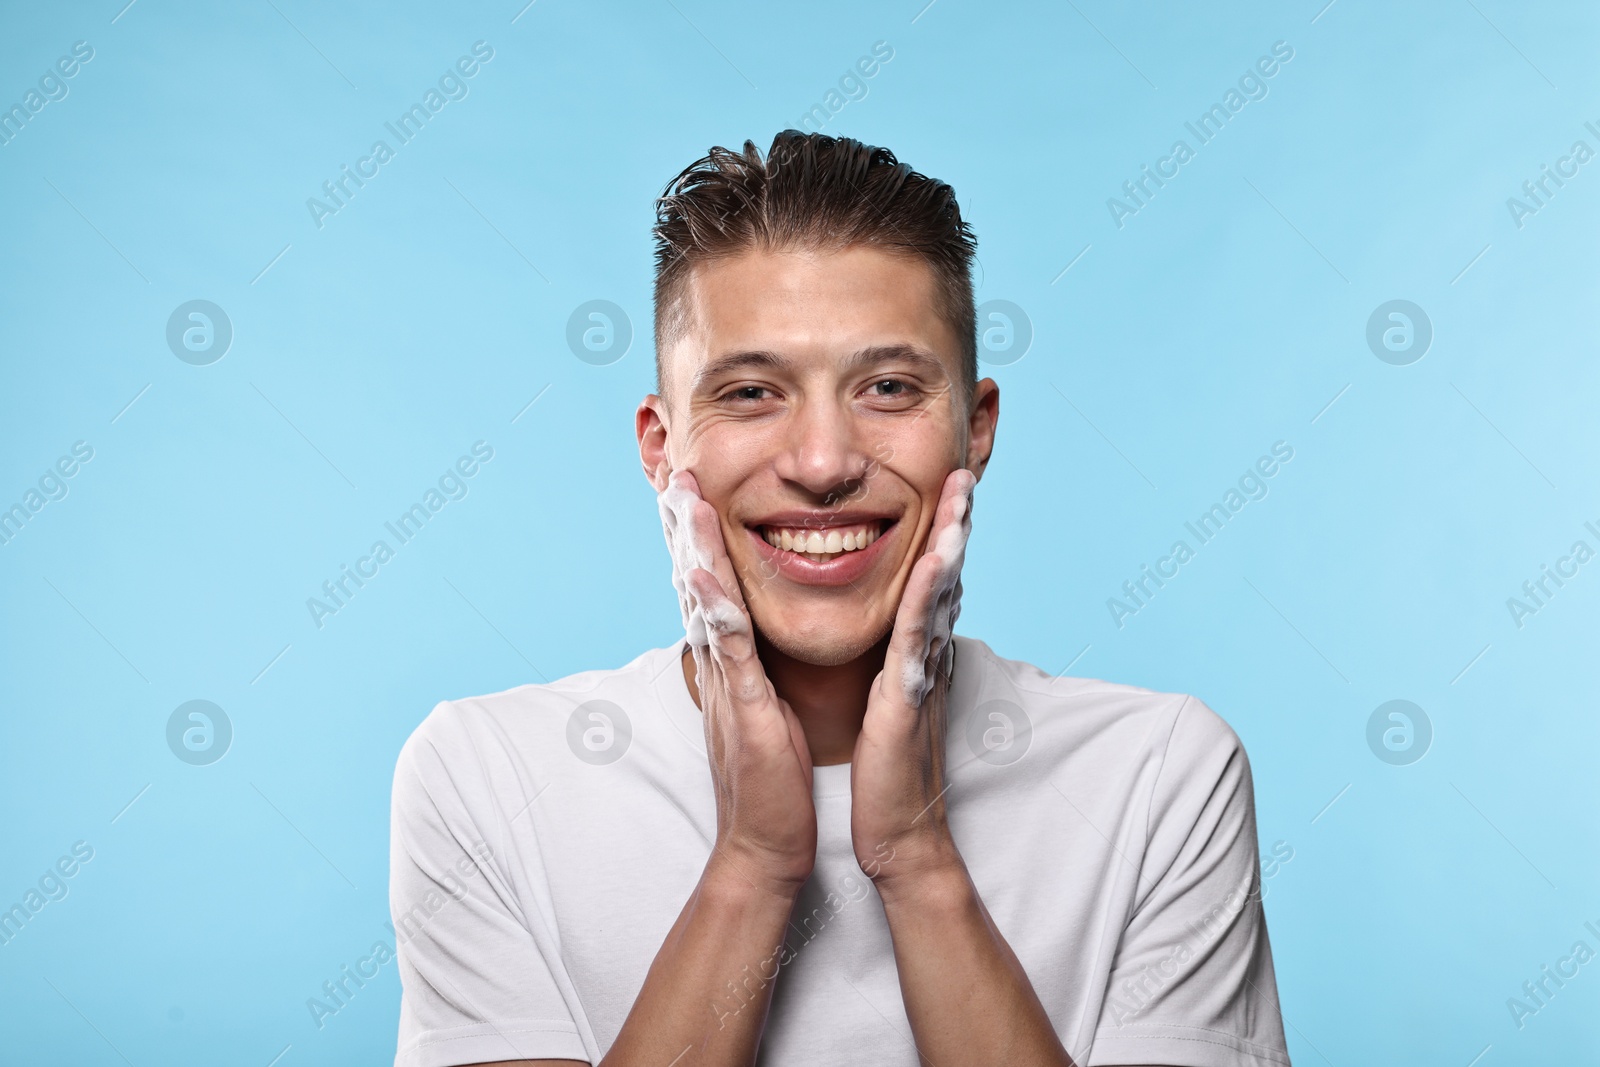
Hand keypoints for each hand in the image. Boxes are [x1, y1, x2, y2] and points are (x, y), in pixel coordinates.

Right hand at [658, 469, 817, 894]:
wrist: (766, 847)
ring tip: (684, 497)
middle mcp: (719, 667)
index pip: (712, 588)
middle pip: (696, 582)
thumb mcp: (764, 712)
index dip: (701, 538)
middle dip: (686, 526)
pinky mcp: (742, 709)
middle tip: (674, 471)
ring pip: (706, 602)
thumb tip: (752, 646)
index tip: (695, 490)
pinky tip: (704, 572)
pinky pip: (728, 650)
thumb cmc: (773, 782)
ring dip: (693, 547)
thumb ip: (754, 673)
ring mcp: (726, 685)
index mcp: (730, 665)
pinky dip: (715, 608)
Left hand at [850, 468, 974, 886]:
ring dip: (953, 538)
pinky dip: (929, 592)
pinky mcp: (909, 695)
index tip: (944, 481)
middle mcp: (927, 654)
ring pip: (939, 592)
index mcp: (915, 652)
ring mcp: (923, 671)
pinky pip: (918, 633)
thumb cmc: (885, 773)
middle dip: (956, 519)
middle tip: (965, 465)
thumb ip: (895, 665)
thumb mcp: (887, 703)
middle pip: (945, 573)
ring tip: (962, 490)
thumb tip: (898, 637)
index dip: (940, 530)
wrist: (899, 836)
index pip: (927, 578)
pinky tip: (939, 556)